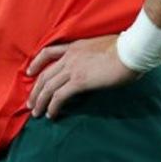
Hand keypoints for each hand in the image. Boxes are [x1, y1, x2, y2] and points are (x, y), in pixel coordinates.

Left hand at [25, 35, 139, 118]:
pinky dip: (53, 106)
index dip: (36, 63)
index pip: (48, 52)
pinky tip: (51, 114)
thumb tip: (98, 66)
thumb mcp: (103, 48)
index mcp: (74, 47)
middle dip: (35, 90)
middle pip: (45, 74)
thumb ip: (94, 56)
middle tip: (30, 103)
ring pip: (48, 86)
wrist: (130, 50)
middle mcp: (69, 57)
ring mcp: (73, 69)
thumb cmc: (125, 49)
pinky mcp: (79, 81)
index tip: (29, 72)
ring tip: (36, 113)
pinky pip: (59, 96)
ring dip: (40, 101)